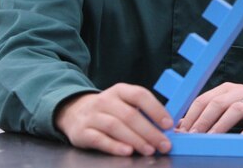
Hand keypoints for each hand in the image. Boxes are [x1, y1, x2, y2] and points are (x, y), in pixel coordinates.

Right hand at [55, 83, 172, 156]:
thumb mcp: (123, 103)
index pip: (140, 95)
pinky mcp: (82, 132)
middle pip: (130, 115)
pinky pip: (99, 139)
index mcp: (120, 90)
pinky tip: (127, 152)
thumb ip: (142, 112)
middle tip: (164, 144)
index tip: (168, 124)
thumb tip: (165, 127)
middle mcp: (105, 100)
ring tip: (150, 150)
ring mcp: (92, 116)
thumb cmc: (108, 110)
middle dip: (150, 131)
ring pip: (116, 127)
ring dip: (136, 139)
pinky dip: (114, 146)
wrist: (73, 112)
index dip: (156, 109)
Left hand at [176, 83, 242, 134]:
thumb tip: (181, 125)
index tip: (181, 131)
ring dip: (221, 125)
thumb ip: (208, 114)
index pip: (203, 100)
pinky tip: (242, 139)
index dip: (190, 115)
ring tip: (211, 139)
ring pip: (235, 110)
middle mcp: (239, 92)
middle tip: (192, 136)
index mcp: (226, 90)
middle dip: (202, 121)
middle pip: (217, 104)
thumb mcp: (228, 105)